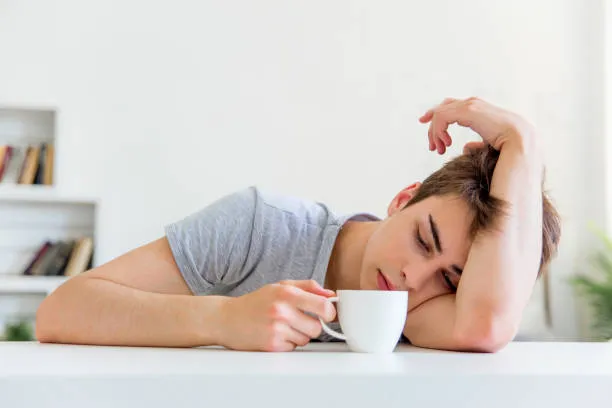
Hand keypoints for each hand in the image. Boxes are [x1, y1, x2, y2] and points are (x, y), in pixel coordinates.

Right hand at [218, 280, 336, 351]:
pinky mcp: (272, 345)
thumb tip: (330, 294)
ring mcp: (276, 329)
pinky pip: (293, 348)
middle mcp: (282, 311)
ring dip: (299, 335)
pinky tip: (274, 335)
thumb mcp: (280, 286)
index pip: (323, 306)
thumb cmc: (256, 302)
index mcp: (287, 293)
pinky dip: (287, 343)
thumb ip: (308, 287)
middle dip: (311, 326)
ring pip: (306, 339)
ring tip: (283, 327)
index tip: (327, 314)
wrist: (227, 319)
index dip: (329, 312)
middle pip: (317, 327)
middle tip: (298, 320)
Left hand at [418, 97, 535, 153]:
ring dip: (435, 133)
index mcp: (477, 109)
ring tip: (439, 149)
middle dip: (432, 125)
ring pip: (439, 113)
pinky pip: (442, 117)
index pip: (449, 105)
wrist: (520, 140)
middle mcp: (472, 103)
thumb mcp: (487, 144)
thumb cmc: (508, 146)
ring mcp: (470, 104)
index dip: (435, 113)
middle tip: (432, 147)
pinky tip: (446, 144)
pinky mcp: (468, 110)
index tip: (423, 122)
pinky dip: (439, 131)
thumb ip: (476, 144)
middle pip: (441, 108)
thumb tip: (465, 147)